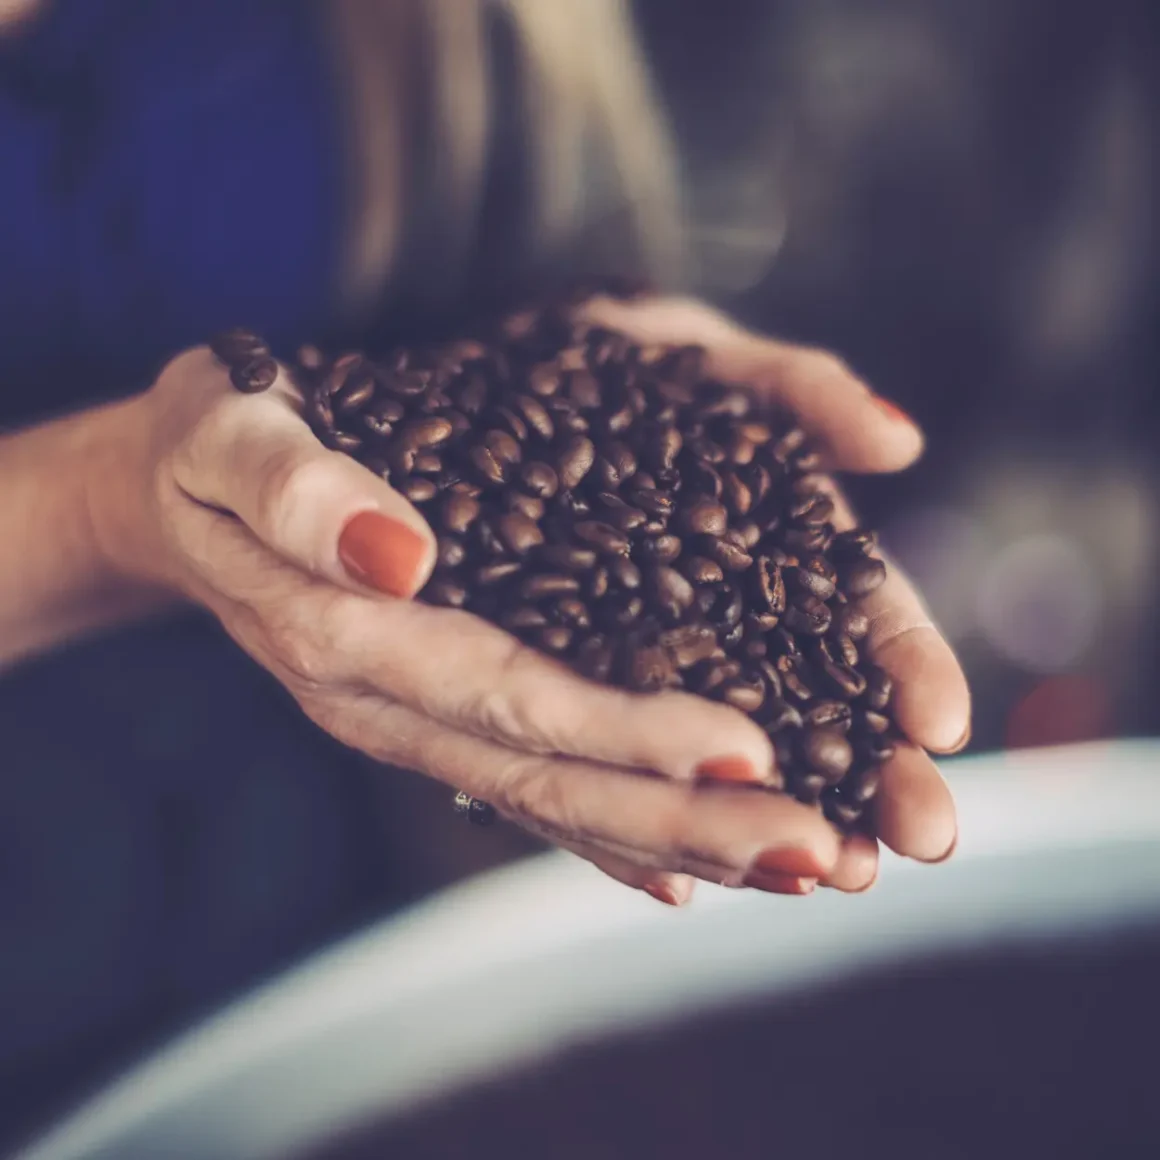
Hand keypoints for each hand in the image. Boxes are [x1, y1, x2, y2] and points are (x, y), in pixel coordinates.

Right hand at [95, 298, 965, 907]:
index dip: (618, 730)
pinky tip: (686, 877)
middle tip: (821, 853)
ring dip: (678, 841)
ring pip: (551, 801)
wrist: (177, 493)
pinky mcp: (428, 719)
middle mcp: (389, 699)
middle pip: (548, 776)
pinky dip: (607, 840)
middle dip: (686, 816)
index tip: (743, 750)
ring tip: (805, 868)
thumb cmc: (219, 439)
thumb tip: (397, 552)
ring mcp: (410, 721)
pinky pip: (524, 791)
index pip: (502, 691)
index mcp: (350, 627)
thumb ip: (294, 486)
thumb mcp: (229, 426)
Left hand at [577, 293, 969, 897]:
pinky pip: (596, 758)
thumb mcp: (698, 360)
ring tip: (820, 870)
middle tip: (924, 835)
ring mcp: (626, 662)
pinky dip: (635, 818)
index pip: (849, 608)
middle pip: (798, 698)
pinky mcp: (538, 687)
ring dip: (765, 812)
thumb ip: (794, 392)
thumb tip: (898, 439)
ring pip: (704, 748)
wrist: (472, 381)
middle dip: (864, 766)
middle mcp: (706, 618)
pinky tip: (676, 881)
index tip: (941, 720)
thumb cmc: (598, 357)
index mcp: (759, 545)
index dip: (901, 661)